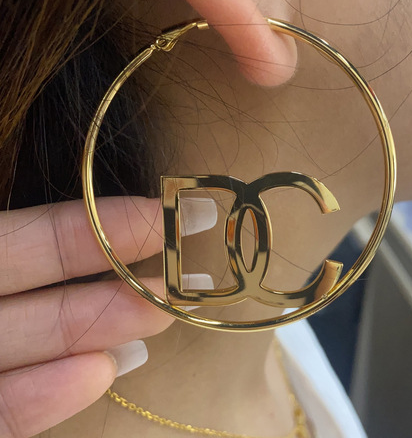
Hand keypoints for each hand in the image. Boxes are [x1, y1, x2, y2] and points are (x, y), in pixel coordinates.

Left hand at [0, 196, 215, 437]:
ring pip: (32, 341)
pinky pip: (6, 409)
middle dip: (120, 278)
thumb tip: (100, 265)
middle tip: (186, 274)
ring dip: (101, 330)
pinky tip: (102, 373)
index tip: (169, 211)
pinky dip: (47, 395)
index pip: (31, 236)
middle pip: (44, 287)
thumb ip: (14, 248)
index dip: (102, 222)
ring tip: (164, 317)